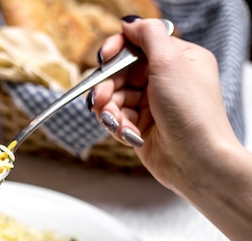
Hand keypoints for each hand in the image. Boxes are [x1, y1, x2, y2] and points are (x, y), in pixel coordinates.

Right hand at [88, 17, 238, 192]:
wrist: (195, 161)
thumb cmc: (191, 113)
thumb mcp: (171, 63)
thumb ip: (149, 37)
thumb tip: (130, 22)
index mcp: (177, 59)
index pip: (137, 45)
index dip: (117, 51)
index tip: (104, 59)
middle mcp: (164, 80)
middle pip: (119, 74)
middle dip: (107, 88)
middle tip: (102, 99)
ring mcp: (152, 105)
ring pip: (114, 99)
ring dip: (110, 111)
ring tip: (116, 123)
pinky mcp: (141, 127)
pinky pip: (117, 120)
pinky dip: (118, 127)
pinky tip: (128, 135)